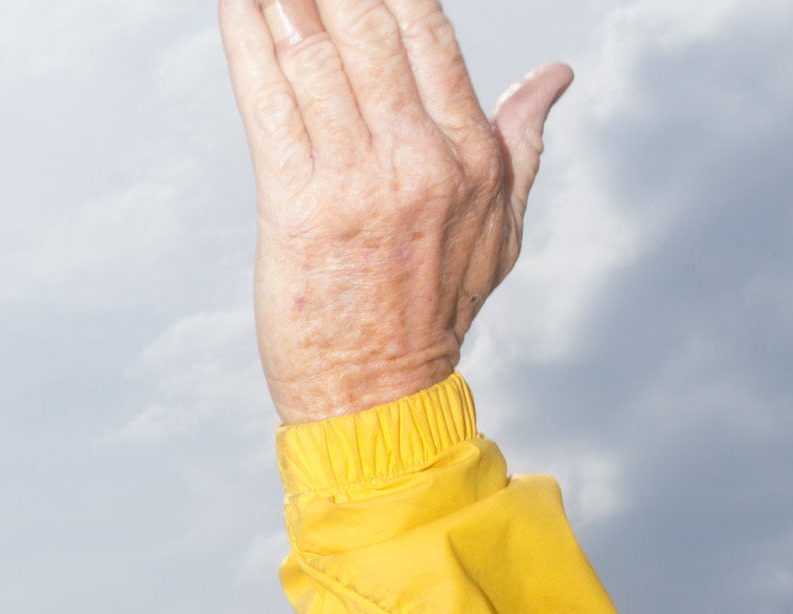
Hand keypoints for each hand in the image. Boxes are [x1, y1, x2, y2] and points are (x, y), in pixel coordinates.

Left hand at [219, 0, 571, 423]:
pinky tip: (237, 2)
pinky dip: (247, 42)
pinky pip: (269, 102)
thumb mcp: (501, 228)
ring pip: (318, 54)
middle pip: (373, 25)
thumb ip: (521, 142)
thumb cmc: (432, 313)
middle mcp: (419, 156)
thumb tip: (554, 77)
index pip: (428, 29)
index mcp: (470, 152)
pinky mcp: (297, 207)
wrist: (377, 396)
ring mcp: (357, 180)